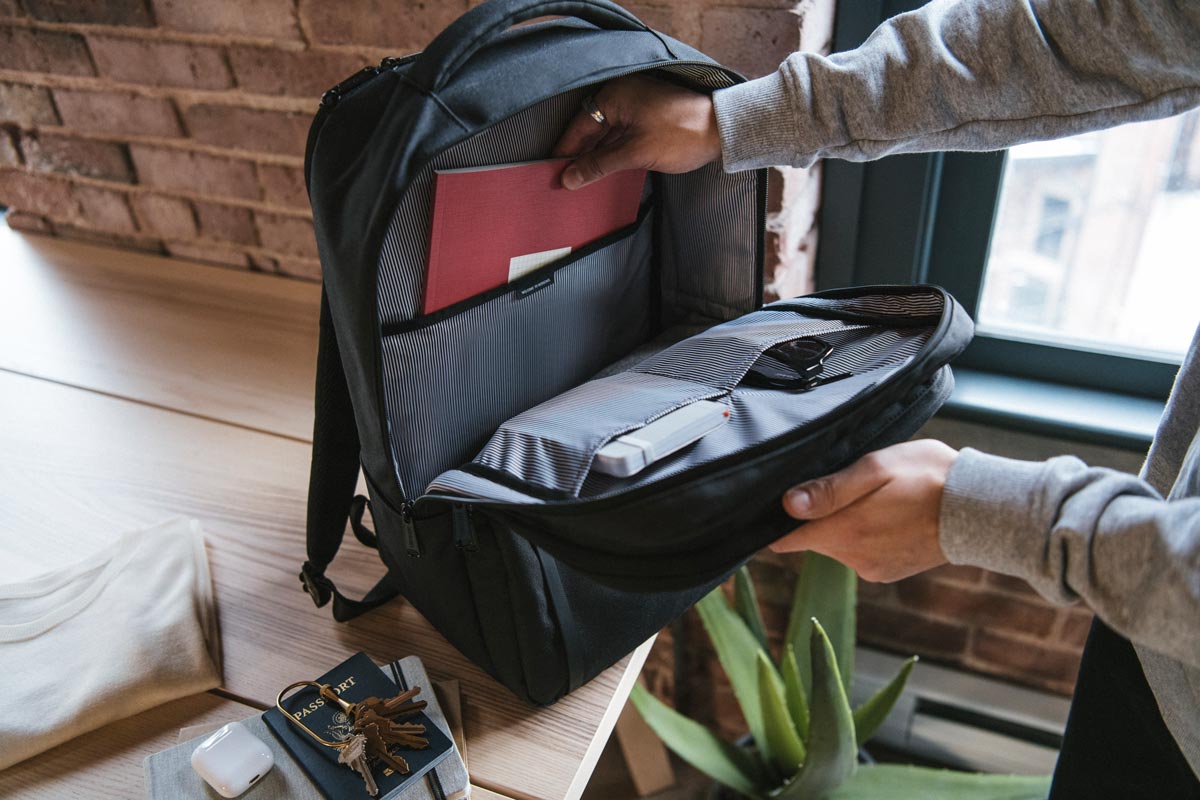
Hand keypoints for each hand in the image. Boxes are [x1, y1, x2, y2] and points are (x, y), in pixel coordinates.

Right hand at [553, 75, 721, 189]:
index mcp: (615, 95)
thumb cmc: (683, 134)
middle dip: (580, 154)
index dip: (566, 150)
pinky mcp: (648, 118)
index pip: (580, 125)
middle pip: (591, 128)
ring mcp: (636, 105)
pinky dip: (612, 152)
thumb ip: (599, 165)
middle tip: (567, 180)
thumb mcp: (636, 153)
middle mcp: (623, 95)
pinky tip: (606, 170)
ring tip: (583, 180)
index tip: (554, 172)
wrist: (723, 131)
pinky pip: (621, 135)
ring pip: (606, 133)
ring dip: (596, 156)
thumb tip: (570, 178)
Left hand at [771, 440, 958, 581]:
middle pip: (813, 538)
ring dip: (845, 523)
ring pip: (837, 544)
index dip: (777, 522)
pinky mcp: (888, 572)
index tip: (778, 504)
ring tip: (877, 498)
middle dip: (821, 515)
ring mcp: (871, 569)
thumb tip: (788, 505)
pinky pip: (860, 552)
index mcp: (845, 532)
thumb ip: (830, 490)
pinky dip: (866, 535)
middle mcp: (853, 559)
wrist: (981, 508)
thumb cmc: (929, 478)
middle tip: (849, 486)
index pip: (785, 539)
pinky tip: (890, 515)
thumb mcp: (876, 468)